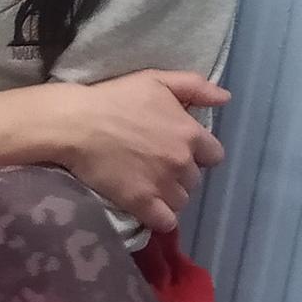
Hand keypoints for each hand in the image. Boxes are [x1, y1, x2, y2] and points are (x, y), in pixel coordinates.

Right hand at [50, 70, 227, 234]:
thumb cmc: (115, 99)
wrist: (76, 124)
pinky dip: (161, 219)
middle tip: (157, 169)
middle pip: (194, 180)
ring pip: (180, 201)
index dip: (198, 155)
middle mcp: (182, 161)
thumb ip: (195, 86)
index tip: (180, 152)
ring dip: (169, 196)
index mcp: (190, 133)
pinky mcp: (141, 202)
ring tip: (149, 189)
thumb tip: (225, 98)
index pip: (214, 155)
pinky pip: (165, 221)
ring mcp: (162, 184)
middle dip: (180, 175)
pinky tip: (149, 210)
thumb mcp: (157, 80)